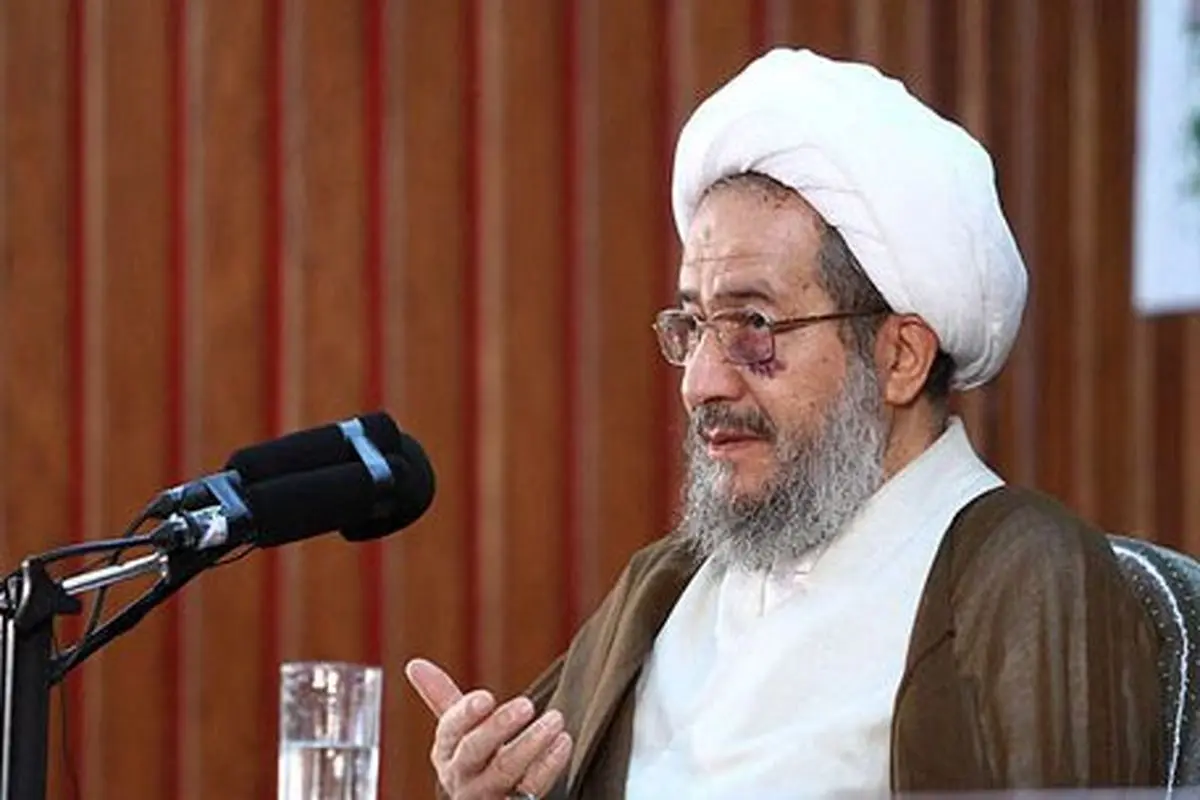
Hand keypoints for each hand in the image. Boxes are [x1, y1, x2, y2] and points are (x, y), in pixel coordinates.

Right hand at [405, 658, 572, 799]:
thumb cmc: (476, 757)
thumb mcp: (457, 731)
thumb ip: (441, 697)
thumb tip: (413, 663)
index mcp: (446, 752)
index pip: (450, 730)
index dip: (466, 714)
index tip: (487, 697)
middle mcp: (461, 777)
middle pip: (474, 752)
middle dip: (499, 727)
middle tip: (528, 704)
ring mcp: (487, 796)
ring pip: (505, 772)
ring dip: (532, 743)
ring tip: (556, 719)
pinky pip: (532, 789)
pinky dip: (549, 764)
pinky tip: (563, 741)